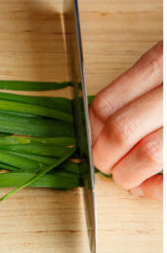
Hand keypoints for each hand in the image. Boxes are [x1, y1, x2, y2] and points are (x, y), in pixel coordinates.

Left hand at [89, 41, 162, 199]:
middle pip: (123, 130)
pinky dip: (156, 190)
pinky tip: (150, 189)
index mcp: (166, 63)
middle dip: (104, 156)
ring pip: (149, 153)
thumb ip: (141, 88)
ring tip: (127, 179)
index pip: (108, 104)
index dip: (92, 131)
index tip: (93, 141)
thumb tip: (99, 128)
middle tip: (105, 164)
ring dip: (128, 175)